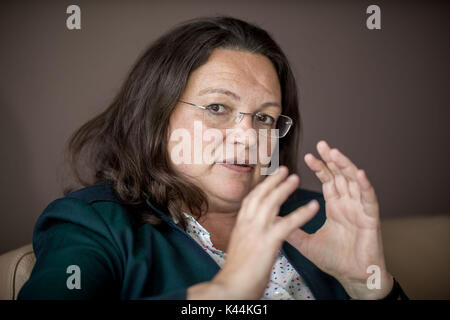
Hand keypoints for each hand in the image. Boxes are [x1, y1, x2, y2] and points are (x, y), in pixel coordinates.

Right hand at [188, 166, 318, 299]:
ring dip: (285, 189)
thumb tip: (255, 234)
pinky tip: (313, 206)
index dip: (262, 188)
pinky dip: (302, 213)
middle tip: (285, 169)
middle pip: (260, 195)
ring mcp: (256, 231)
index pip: (251, 200)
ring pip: (271, 203)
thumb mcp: (240, 249)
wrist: (231, 288)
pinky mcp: (267, 242)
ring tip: (296, 178)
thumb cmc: (236, 273)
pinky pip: (287, 224)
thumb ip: (248, 237)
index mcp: (240, 226)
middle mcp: (246, 224)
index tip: (270, 179)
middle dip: (273, 181)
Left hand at [285, 140, 392, 298]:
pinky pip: (369, 198)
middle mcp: (348, 204)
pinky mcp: (371, 218)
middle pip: (340, 175)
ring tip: (335, 153)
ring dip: (345, 166)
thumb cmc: (334, 260)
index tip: (307, 156)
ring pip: (354, 181)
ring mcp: (360, 209)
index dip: (319, 168)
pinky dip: (365, 185)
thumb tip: (274, 219)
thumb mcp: (307, 243)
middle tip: (322, 144)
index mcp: (335, 207)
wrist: (352, 277)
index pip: (327, 181)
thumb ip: (293, 229)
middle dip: (331, 160)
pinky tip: (359, 173)